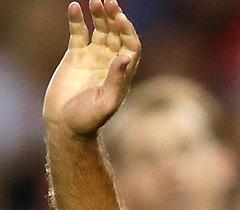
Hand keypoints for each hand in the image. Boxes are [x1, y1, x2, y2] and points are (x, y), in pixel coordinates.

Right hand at [43, 0, 140, 135]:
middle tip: (110, 3)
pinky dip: (76, 19)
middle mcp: (110, 62)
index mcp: (123, 73)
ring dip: (99, 15)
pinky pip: (78, 32)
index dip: (128, 31)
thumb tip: (125, 56)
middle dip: (115, 18)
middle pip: (117, 34)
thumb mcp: (106, 102)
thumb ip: (116, 80)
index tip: (121, 19)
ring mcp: (93, 57)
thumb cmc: (89, 119)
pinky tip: (74, 7)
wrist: (66, 124)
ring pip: (100, 30)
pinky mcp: (75, 55)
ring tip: (96, 1)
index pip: (131, 46)